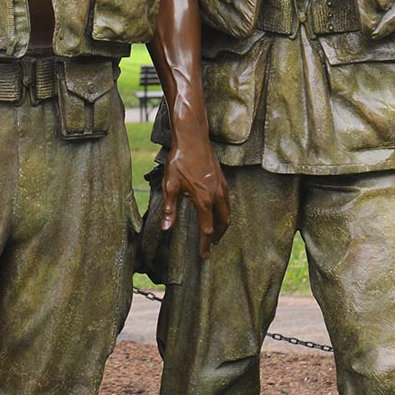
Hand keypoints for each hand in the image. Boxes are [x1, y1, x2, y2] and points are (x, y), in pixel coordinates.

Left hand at [159, 131, 230, 257]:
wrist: (193, 138)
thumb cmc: (179, 160)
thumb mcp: (170, 185)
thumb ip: (169, 208)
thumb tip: (167, 229)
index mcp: (204, 199)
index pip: (207, 228)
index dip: (205, 244)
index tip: (205, 256)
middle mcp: (217, 195)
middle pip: (223, 222)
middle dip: (218, 235)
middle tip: (211, 244)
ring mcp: (222, 186)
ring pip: (227, 211)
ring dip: (223, 223)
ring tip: (215, 230)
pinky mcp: (223, 179)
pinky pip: (227, 200)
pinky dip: (224, 211)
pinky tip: (216, 210)